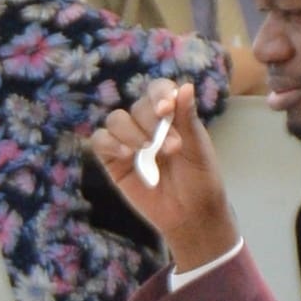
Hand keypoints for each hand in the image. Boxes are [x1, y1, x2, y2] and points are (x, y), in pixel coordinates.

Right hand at [86, 79, 239, 279]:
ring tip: (148, 151)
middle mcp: (146, 124)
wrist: (191, 214)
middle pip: (138, 107)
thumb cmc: (200, 179)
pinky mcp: (113, 161)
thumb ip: (187, 118)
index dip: (159, 95)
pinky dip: (109, 142)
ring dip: (131, 131)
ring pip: (116, 120)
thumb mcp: (199, 148)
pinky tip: (126, 154)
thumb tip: (185, 86)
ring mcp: (128, 141)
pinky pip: (100, 141)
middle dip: (152, 123)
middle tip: (173, 148)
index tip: (166, 110)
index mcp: (169, 116)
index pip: (158, 91)